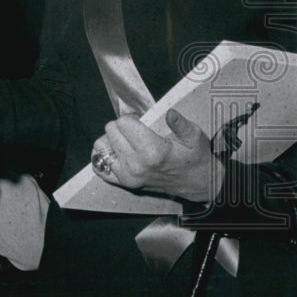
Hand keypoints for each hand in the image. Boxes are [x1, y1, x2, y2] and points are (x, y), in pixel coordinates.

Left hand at [91, 110, 223, 202]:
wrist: (197, 183)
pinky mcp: (123, 183)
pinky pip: (99, 165)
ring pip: (100, 146)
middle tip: (136, 131)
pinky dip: (104, 156)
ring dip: (111, 139)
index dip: (132, 117)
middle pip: (110, 130)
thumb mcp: (194, 137)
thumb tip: (169, 113)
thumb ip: (180, 123)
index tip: (141, 121)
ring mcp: (127, 176)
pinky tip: (117, 152)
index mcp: (153, 151)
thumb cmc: (195, 158)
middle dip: (121, 126)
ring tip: (127, 141)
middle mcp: (136, 165)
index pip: (123, 122)